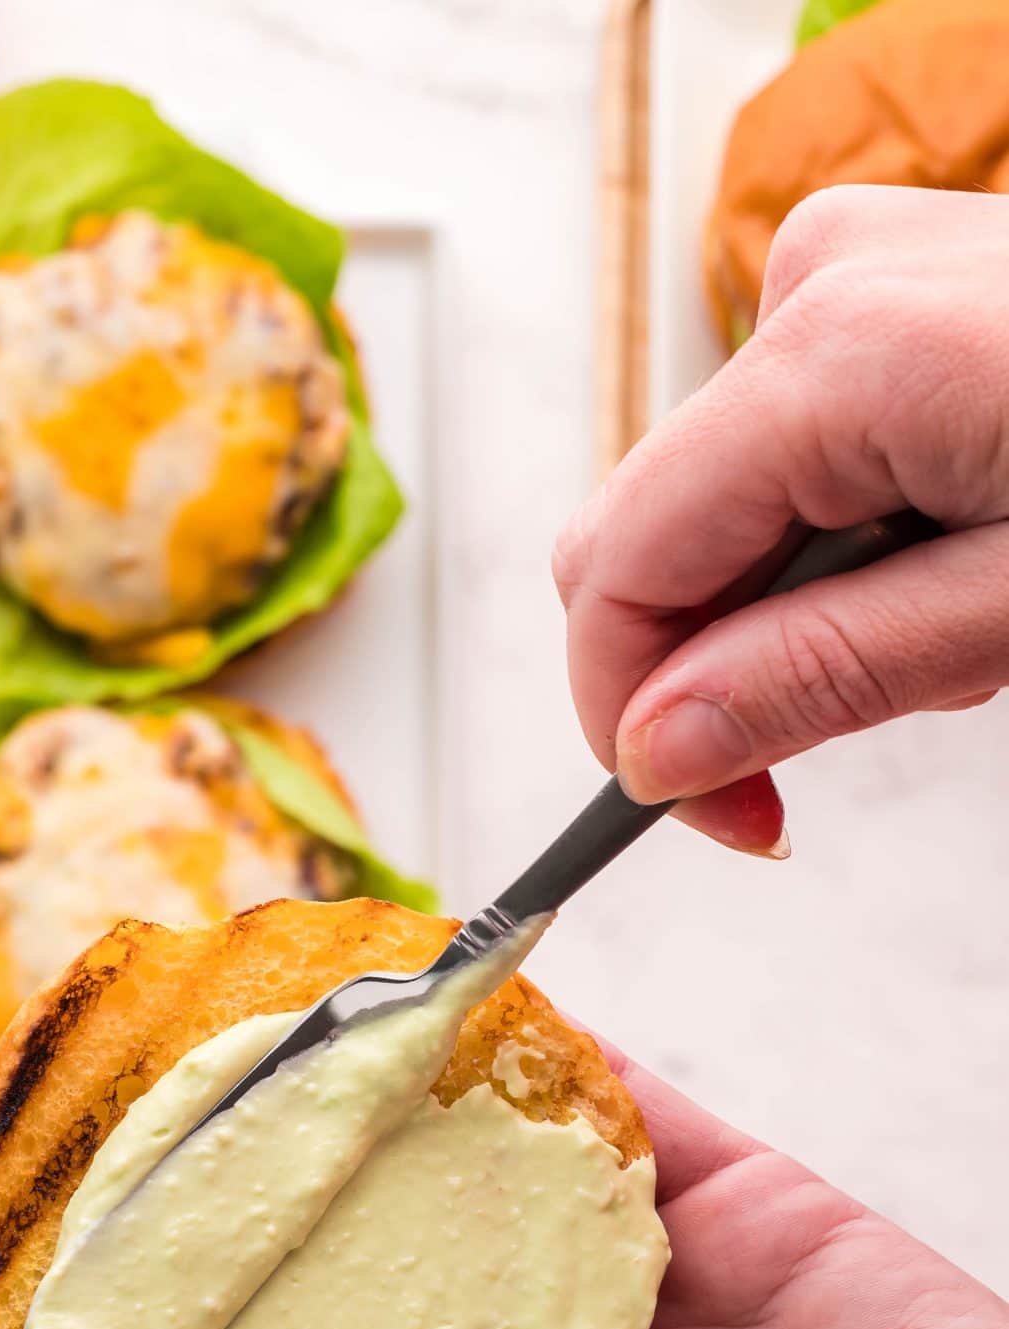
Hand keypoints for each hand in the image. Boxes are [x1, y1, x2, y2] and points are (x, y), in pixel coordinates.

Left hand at [265, 1064, 1008, 1328]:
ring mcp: (668, 1319)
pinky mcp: (760, 1230)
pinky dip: (565, 1069)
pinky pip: (644, 1133)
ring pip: (508, 1207)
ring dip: (415, 1139)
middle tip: (189, 1178)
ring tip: (296, 1068)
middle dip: (313, 1252)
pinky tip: (467, 1017)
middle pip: (414, 1314)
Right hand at [554, 186, 1008, 853]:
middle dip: (715, 664)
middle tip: (832, 749)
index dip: (629, 718)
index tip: (713, 815)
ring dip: (797, 604)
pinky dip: (846, 535)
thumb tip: (656, 751)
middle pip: (650, 536)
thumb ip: (818, 679)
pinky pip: (791, 449)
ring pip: (721, 505)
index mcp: (833, 359)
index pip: (615, 572)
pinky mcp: (885, 288)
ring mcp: (849, 272)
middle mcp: (814, 287)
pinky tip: (953, 549)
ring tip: (954, 620)